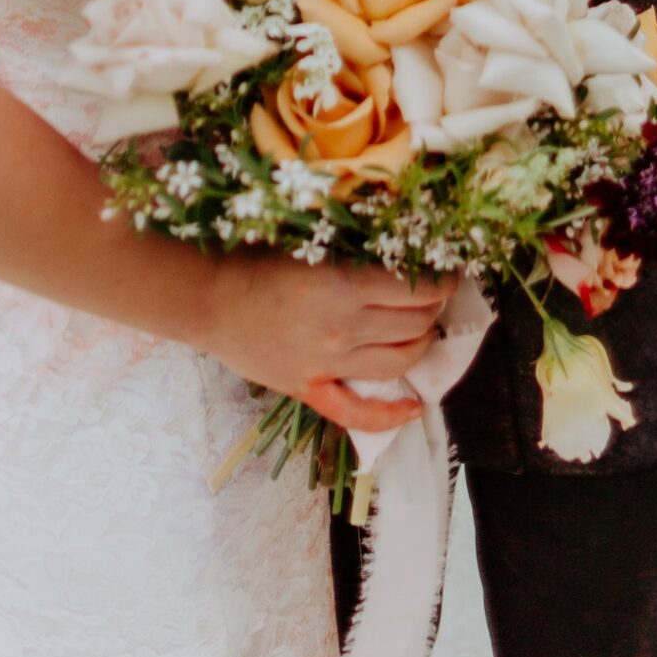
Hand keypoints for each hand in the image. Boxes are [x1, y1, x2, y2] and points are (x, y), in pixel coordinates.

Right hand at [202, 252, 455, 434]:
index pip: (417, 288)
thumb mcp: (312, 242)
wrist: (209, 299)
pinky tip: (416, 406)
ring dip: (421, 345)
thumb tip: (402, 245)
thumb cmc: (256, 259)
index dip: (441, 280)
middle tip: (435, 296)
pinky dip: (393, 414)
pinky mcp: (310, 389)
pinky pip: (358, 414)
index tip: (447, 272)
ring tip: (424, 330)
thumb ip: (355, 248)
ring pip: (398, 363)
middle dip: (434, 308)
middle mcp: (343, 328)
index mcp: (345, 284)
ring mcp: (328, 364)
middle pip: (415, 324)